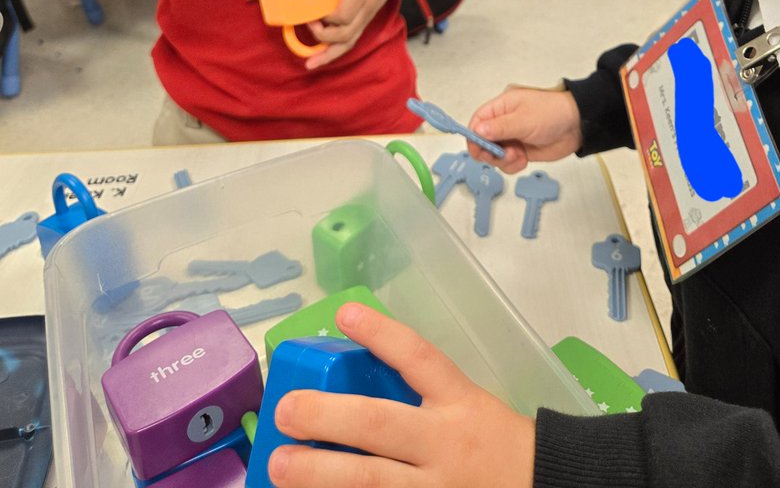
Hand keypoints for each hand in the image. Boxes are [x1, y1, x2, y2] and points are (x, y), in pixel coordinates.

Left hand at [268, 304, 534, 487]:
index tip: (345, 312)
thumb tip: (355, 379)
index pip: (419, 358)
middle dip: (327, 417)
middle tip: (286, 410)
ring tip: (279, 465)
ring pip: (371, 482)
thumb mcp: (470, 406)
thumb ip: (424, 395)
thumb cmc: (498, 445)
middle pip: (379, 426)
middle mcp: (445, 445)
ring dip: (319, 474)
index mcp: (460, 403)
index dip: (381, 333)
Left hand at [304, 0, 398, 68]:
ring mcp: (364, 18)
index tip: (313, 12)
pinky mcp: (361, 23)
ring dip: (328, 55)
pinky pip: (348, 43)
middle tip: (309, 24)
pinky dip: (333, 54)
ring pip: (348, 43)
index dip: (328, 18)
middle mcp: (364, 9)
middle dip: (323, 35)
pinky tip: (318, 61)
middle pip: (345, 33)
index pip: (345, 13)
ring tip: (309, 63)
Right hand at [467, 86, 581, 173]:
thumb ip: (499, 128)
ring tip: (517, 155)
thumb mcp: (524, 120)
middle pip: (483, 141)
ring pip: (495, 155)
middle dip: (489, 151)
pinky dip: (512, 165)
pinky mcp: (521, 151)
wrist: (578, 126)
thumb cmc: (553, 113)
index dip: (474, 136)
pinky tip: (523, 159)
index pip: (478, 121)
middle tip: (500, 155)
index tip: (477, 149)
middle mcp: (504, 122)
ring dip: (503, 160)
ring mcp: (513, 137)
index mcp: (502, 107)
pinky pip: (508, 163)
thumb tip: (477, 131)